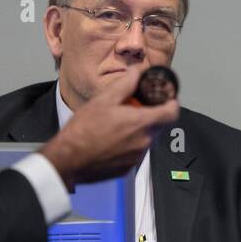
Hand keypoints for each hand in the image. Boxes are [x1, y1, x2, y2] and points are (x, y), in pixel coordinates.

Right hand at [39, 66, 179, 189]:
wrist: (67, 160)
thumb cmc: (82, 132)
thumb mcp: (103, 100)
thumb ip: (125, 84)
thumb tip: (137, 73)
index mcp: (141, 124)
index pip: (172, 112)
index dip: (172, 103)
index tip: (167, 98)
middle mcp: (144, 142)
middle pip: (159, 125)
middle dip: (151, 114)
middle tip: (135, 107)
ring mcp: (136, 157)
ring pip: (147, 139)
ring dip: (139, 130)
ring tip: (118, 123)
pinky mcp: (127, 168)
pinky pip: (136, 152)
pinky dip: (130, 144)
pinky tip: (112, 139)